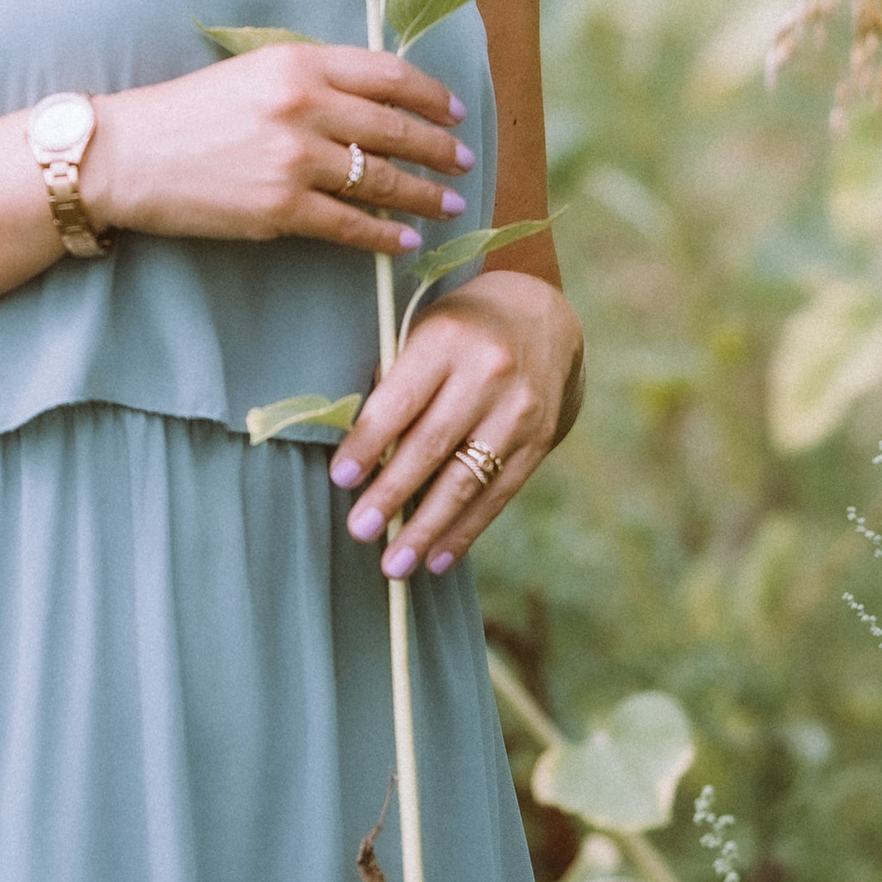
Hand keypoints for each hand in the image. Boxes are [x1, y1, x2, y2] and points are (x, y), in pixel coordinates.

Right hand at [85, 43, 475, 254]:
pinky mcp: (282, 208)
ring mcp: (295, 159)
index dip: (431, 96)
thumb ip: (310, 79)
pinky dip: (385, 236)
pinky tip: (404, 242)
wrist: (128, 155)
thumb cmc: (186, 112)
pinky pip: (352, 225)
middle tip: (462, 161)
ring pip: (383, 180)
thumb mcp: (250, 71)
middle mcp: (304, 106)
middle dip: (439, 148)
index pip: (389, 74)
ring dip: (424, 195)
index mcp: (299, 63)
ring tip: (447, 204)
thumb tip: (372, 102)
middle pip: (396, 128)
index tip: (453, 112)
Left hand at [326, 270, 583, 577]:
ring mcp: (519, 410)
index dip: (369, 443)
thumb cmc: (457, 330)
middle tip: (360, 531)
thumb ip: (394, 385)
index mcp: (447, 340)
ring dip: (427, 528)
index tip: (340, 478)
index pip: (400, 401)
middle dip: (393, 494)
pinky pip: (498, 494)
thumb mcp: (422, 334)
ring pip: (467, 479)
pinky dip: (465, 530)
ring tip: (395, 564)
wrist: (538, 317)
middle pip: (432, 445)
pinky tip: (437, 558)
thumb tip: (357, 457)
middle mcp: (489, 374)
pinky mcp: (540, 440)